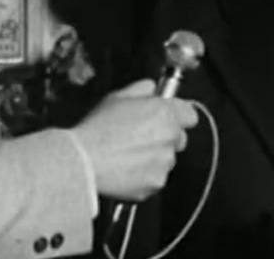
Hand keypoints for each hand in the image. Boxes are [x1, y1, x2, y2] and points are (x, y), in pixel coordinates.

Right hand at [72, 79, 197, 201]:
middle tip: (142, 136)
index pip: (190, 114)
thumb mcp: (117, 97)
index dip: (178, 115)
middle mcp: (170, 138)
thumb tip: (151, 88)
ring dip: (156, 157)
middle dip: (166, 137)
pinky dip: (146, 175)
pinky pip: (156, 178)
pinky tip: (127, 169)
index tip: (166, 116)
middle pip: (180, 137)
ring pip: (168, 158)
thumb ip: (141, 89)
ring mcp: (164, 163)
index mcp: (164, 113)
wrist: (83, 161)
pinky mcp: (156, 184)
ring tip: (129, 154)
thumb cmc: (98, 128)